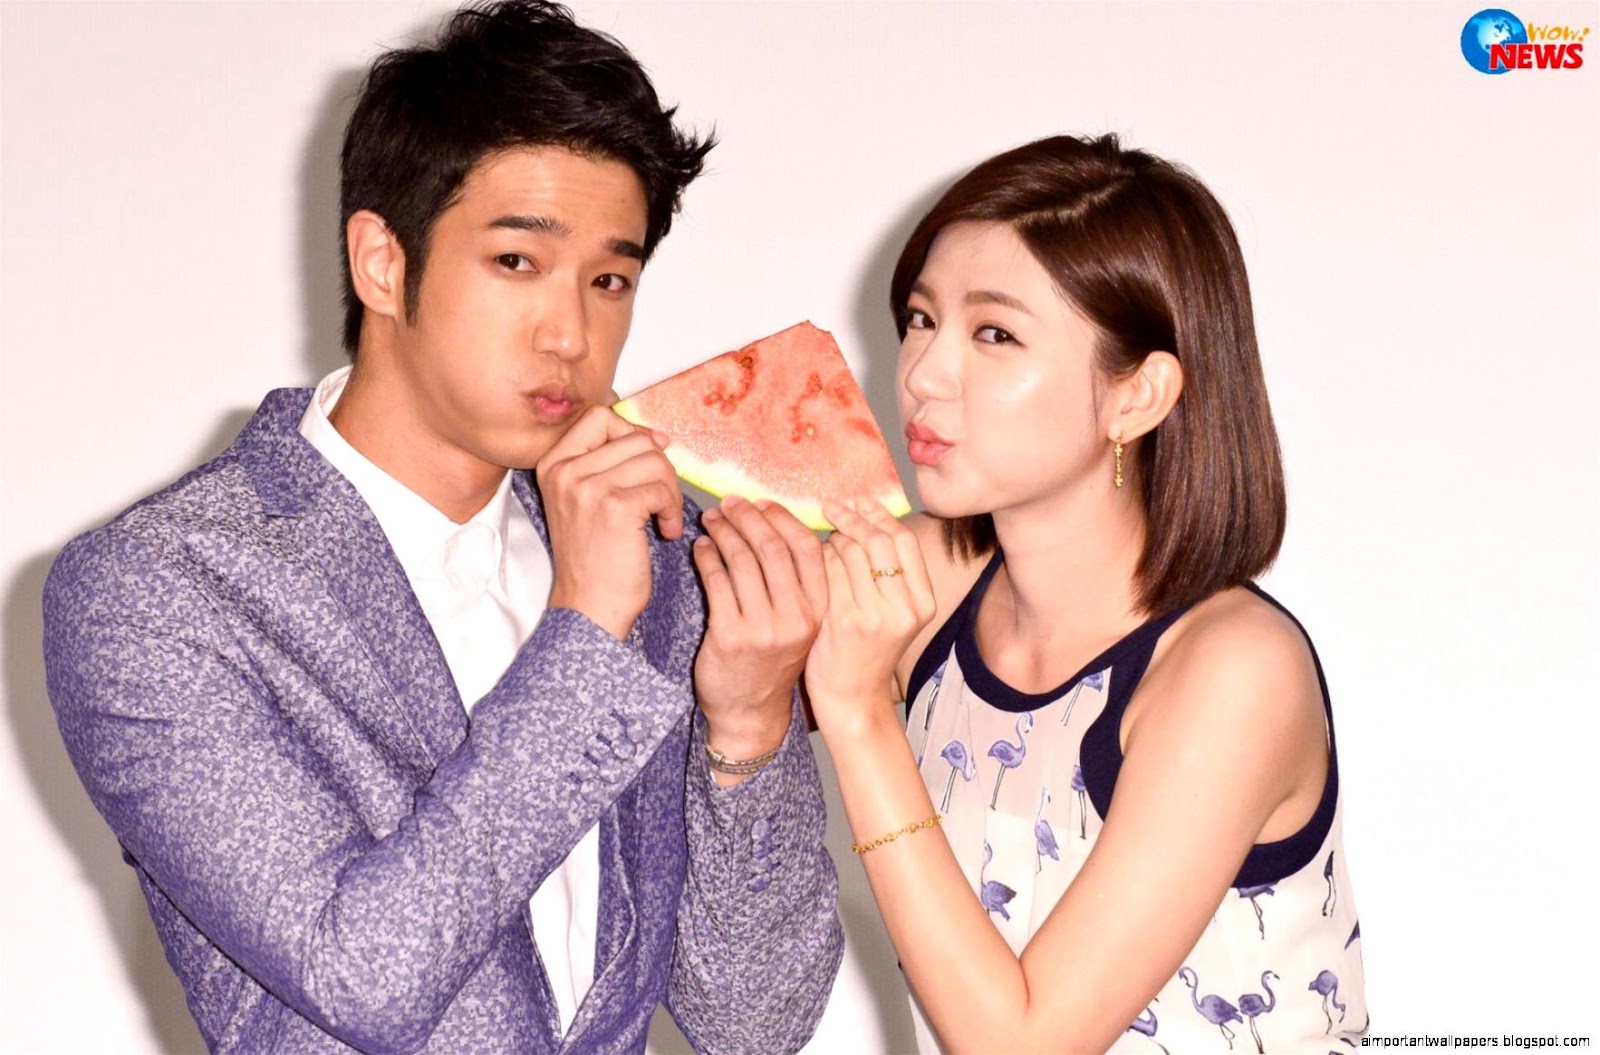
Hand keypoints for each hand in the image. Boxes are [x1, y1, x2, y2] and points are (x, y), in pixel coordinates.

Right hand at [536, 406, 683, 640]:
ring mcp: (587, 487)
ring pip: (654, 461)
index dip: (633, 432)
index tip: (650, 458)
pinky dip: (673, 511)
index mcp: (553, 464)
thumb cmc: (594, 559)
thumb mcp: (586, 500)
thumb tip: (656, 436)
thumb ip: (608, 464)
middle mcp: (564, 471)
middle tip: (660, 499)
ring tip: (663, 519)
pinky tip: (665, 532)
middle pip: (634, 437)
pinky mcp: (615, 506)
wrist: (589, 607)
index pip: (599, 416)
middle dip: (660, 468)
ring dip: (670, 492)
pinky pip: (662, 489)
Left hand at [691, 497, 826, 774]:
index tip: (760, 503)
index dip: (781, 518)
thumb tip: (772, 526)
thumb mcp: (797, 624)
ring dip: (724, 532)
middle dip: (747, 518)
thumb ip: (794, 584)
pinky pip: (717, 581)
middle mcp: (796, 617)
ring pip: (743, 561)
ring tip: (711, 520)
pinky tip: (701, 547)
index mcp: (818, 609)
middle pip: (772, 548)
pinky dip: (707, 557)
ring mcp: (764, 628)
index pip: (806, 548)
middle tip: (729, 504)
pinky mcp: (731, 635)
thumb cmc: (771, 661)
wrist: (749, 712)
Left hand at [805, 499, 934, 731]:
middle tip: (832, 507)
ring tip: (822, 533)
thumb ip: (889, 573)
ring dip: (833, 534)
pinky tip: (811, 556)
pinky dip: (818, 556)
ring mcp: (875, 615)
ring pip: (852, 550)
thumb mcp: (893, 613)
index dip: (879, 515)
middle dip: (853, 517)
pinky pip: (829, 570)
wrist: (852, 697)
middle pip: (878, 539)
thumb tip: (869, 514)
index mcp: (923, 601)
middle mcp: (904, 607)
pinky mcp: (844, 620)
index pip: (903, 540)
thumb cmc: (867, 651)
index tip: (859, 500)